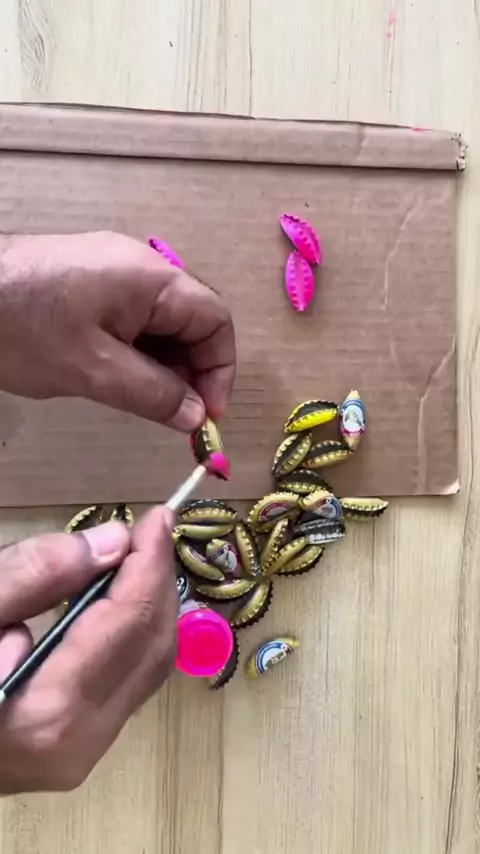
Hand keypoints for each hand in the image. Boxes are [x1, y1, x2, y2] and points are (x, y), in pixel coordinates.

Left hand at [0, 232, 235, 430]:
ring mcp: (113, 272)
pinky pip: (133, 319)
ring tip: (148, 403)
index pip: (215, 320)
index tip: (206, 414)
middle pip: (191, 321)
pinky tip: (122, 379)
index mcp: (152, 279)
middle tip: (177, 417)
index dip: (219, 369)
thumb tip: (197, 416)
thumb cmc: (24, 328)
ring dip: (164, 366)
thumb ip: (154, 394)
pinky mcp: (89, 283)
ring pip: (161, 324)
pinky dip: (138, 352)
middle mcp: (140, 268)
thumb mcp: (94, 370)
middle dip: (192, 371)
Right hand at [0, 507, 177, 792]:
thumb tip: (112, 541)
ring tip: (136, 555)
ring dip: (148, 606)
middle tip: (150, 529)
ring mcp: (78, 756)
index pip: (130, 623)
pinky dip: (130, 635)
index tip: (157, 517)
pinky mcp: (73, 751)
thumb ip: (31, 576)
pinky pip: (126, 683)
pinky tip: (114, 599)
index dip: (150, 563)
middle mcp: (78, 746)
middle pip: (152, 648)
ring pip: (146, 669)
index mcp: (50, 713)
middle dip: (157, 582)